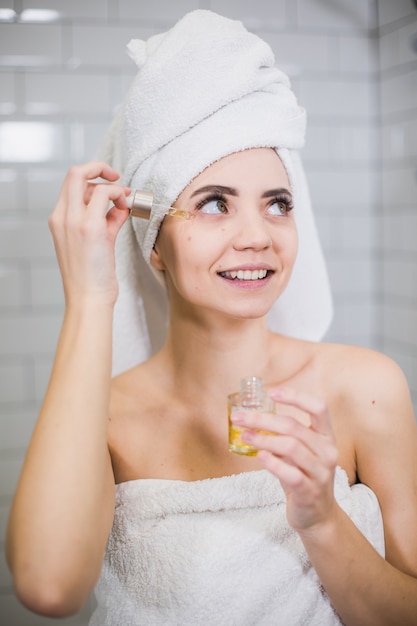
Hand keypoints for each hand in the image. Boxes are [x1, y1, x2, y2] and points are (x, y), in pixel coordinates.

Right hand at [48, 162, 130, 306]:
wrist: (88, 298)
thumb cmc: (92, 276)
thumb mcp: (98, 241)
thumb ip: (107, 220)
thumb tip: (120, 205)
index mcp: (59, 219)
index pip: (71, 183)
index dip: (91, 176)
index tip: (109, 182)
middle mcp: (62, 217)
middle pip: (75, 173)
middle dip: (99, 167)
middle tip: (117, 177)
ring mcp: (74, 221)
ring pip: (90, 181)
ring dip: (114, 187)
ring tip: (125, 202)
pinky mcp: (91, 227)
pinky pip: (105, 195)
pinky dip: (119, 195)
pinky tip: (127, 206)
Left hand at [232, 387, 338, 532]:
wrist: (317, 516)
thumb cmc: (304, 477)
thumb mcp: (299, 452)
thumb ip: (284, 435)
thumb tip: (253, 417)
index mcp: (326, 436)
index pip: (319, 407)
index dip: (295, 396)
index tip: (271, 392)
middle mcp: (327, 451)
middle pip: (293, 426)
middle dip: (262, 419)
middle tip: (240, 418)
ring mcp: (321, 472)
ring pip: (290, 447)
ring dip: (263, 439)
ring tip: (245, 436)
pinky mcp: (310, 492)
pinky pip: (291, 474)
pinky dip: (273, 463)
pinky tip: (259, 457)